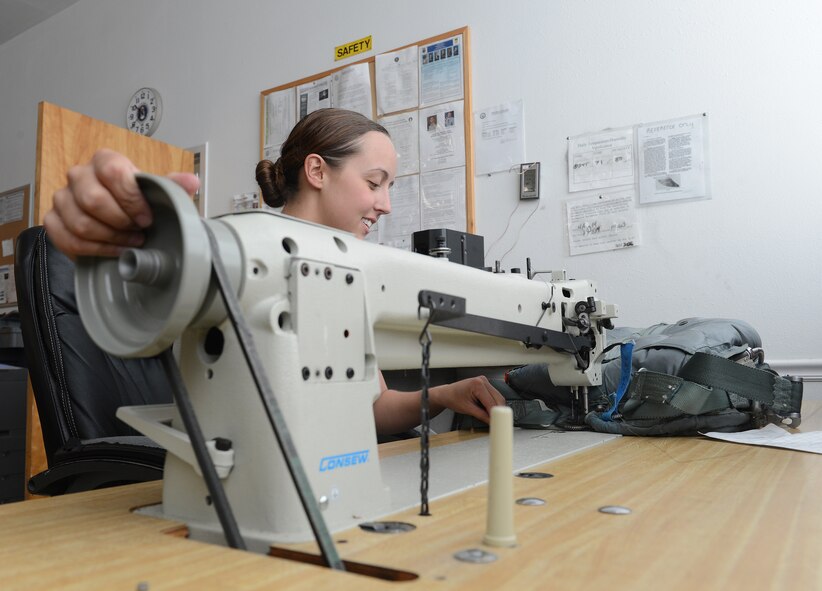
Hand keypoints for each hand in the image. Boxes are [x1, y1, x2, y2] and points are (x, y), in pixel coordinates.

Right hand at [43, 149, 199, 257]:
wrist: (118, 220)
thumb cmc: (137, 203)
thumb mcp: (156, 193)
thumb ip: (172, 186)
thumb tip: (191, 182)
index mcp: (104, 161)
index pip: (111, 171)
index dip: (130, 198)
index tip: (146, 217)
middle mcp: (79, 175)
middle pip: (92, 199)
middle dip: (120, 222)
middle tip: (138, 232)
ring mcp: (63, 198)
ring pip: (80, 223)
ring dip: (110, 238)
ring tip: (130, 242)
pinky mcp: (53, 220)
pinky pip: (67, 239)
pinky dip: (95, 250)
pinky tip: (113, 250)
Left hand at [429, 375, 505, 424]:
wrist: (446, 394)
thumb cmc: (452, 398)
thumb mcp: (467, 409)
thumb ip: (482, 415)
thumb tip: (492, 421)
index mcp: (478, 384)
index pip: (492, 402)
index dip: (495, 414)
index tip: (498, 423)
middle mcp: (483, 380)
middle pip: (498, 398)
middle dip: (498, 411)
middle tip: (496, 422)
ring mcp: (484, 381)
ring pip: (498, 397)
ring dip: (496, 407)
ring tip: (491, 416)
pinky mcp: (485, 385)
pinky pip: (494, 395)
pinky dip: (493, 404)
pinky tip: (488, 410)